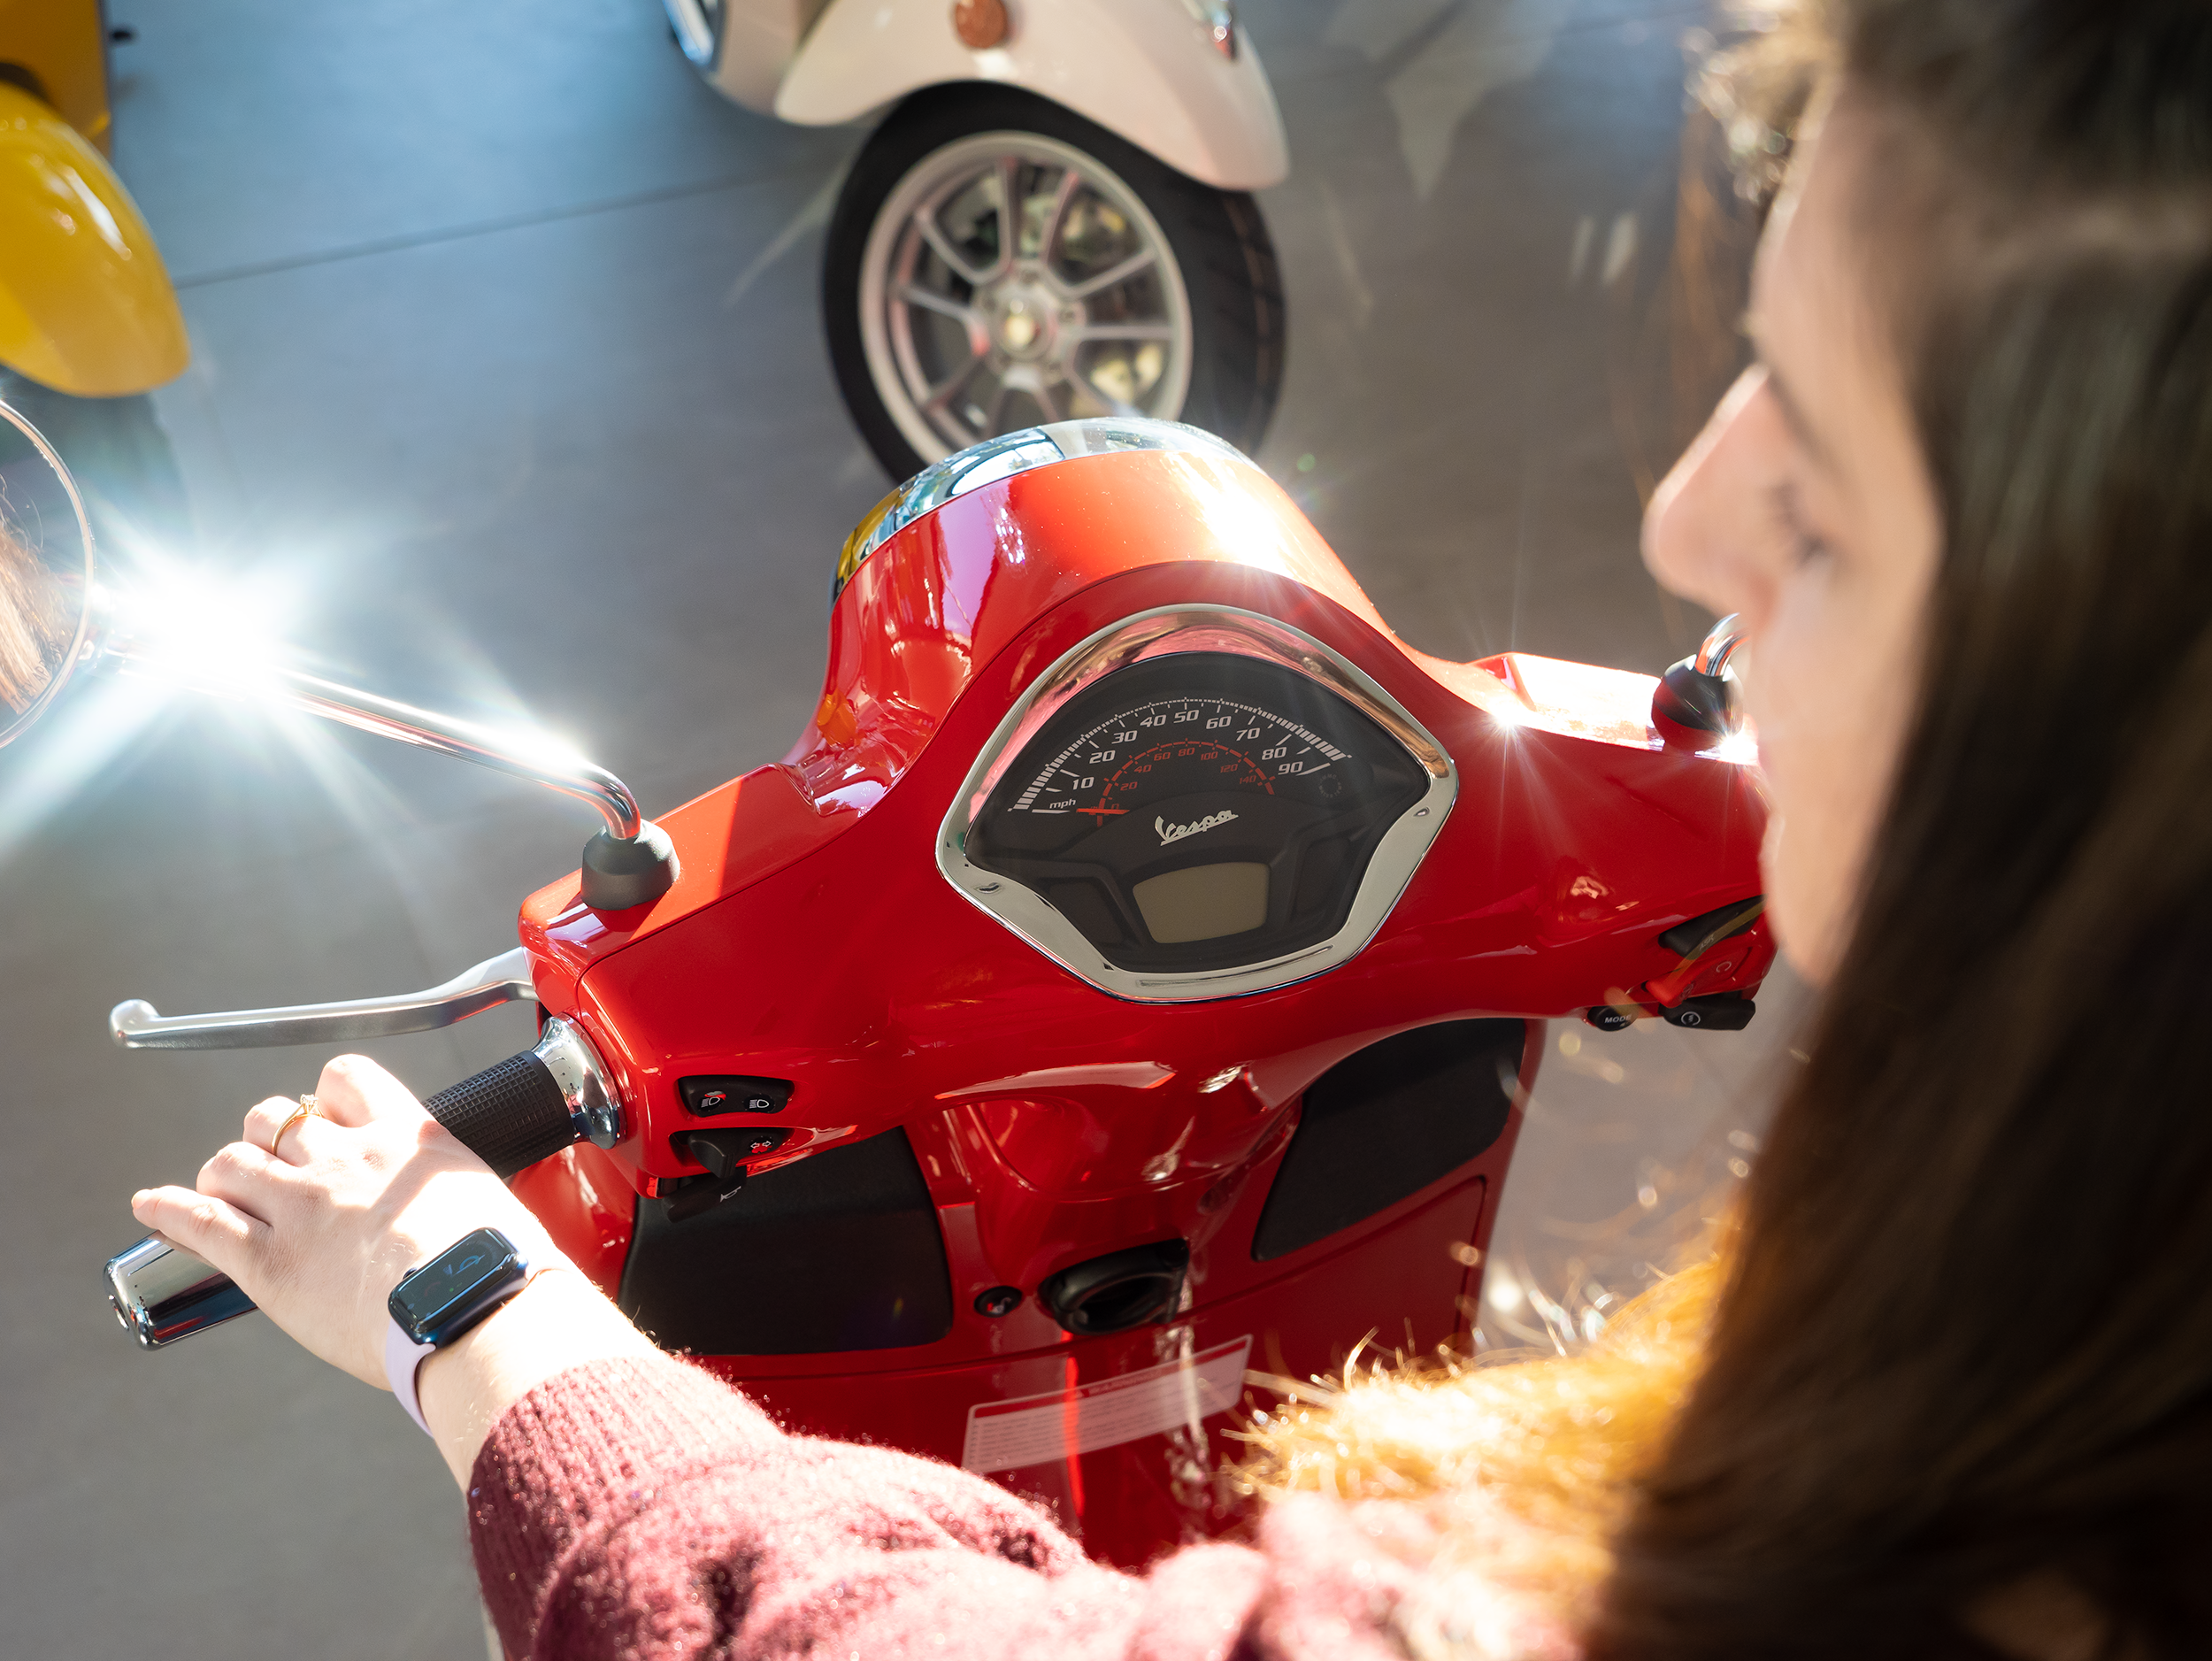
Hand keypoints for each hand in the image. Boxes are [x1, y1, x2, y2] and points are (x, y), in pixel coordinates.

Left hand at [131, 1054, 559, 1390]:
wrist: (476, 1309)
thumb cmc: (499, 1267)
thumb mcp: (486, 1200)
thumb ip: (451, 1192)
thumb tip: (461, 1214)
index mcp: (403, 1138)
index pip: (344, 1080)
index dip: (326, 1099)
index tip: (326, 1119)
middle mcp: (344, 1159)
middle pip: (275, 1117)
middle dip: (269, 1139)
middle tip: (278, 1170)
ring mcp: (301, 1207)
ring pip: (231, 1162)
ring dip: (226, 1175)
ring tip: (228, 1195)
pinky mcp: (268, 1261)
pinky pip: (200, 1220)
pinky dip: (168, 1209)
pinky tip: (151, 1206)